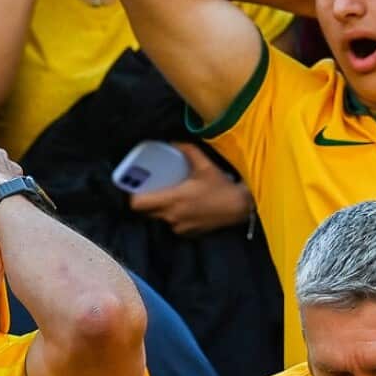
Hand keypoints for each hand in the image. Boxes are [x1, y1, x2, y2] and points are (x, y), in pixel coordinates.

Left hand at [128, 143, 250, 235]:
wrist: (241, 207)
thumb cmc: (221, 186)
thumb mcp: (205, 165)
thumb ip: (188, 150)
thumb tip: (174, 142)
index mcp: (172, 199)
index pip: (137, 204)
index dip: (133, 195)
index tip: (137, 187)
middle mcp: (172, 216)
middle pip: (146, 212)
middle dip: (148, 202)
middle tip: (155, 189)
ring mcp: (180, 227)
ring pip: (161, 219)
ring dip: (162, 210)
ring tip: (173, 199)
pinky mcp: (188, 233)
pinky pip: (174, 225)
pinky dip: (176, 218)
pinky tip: (188, 209)